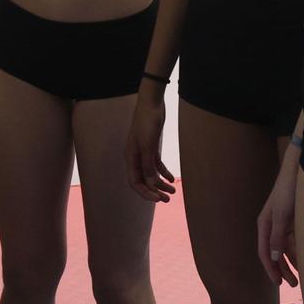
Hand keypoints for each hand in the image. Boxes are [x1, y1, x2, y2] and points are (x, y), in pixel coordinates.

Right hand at [126, 86, 174, 203]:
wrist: (152, 103)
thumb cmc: (147, 122)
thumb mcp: (148, 145)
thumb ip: (148, 165)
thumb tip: (149, 183)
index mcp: (130, 158)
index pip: (135, 182)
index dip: (145, 193)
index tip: (158, 200)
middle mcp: (135, 157)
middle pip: (143, 180)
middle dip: (154, 191)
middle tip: (168, 199)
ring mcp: (143, 152)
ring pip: (151, 174)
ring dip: (160, 183)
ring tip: (173, 191)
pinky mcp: (152, 147)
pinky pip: (156, 164)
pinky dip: (163, 172)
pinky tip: (171, 178)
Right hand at [257, 164, 299, 287]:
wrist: (299, 172)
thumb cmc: (287, 191)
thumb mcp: (281, 215)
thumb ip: (277, 237)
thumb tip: (273, 258)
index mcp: (264, 225)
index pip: (264, 252)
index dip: (270, 268)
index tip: (278, 283)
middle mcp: (272, 227)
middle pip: (275, 253)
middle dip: (282, 269)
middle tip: (293, 284)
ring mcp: (284, 225)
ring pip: (286, 249)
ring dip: (292, 262)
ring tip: (301, 276)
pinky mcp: (295, 222)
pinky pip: (296, 241)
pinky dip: (299, 251)